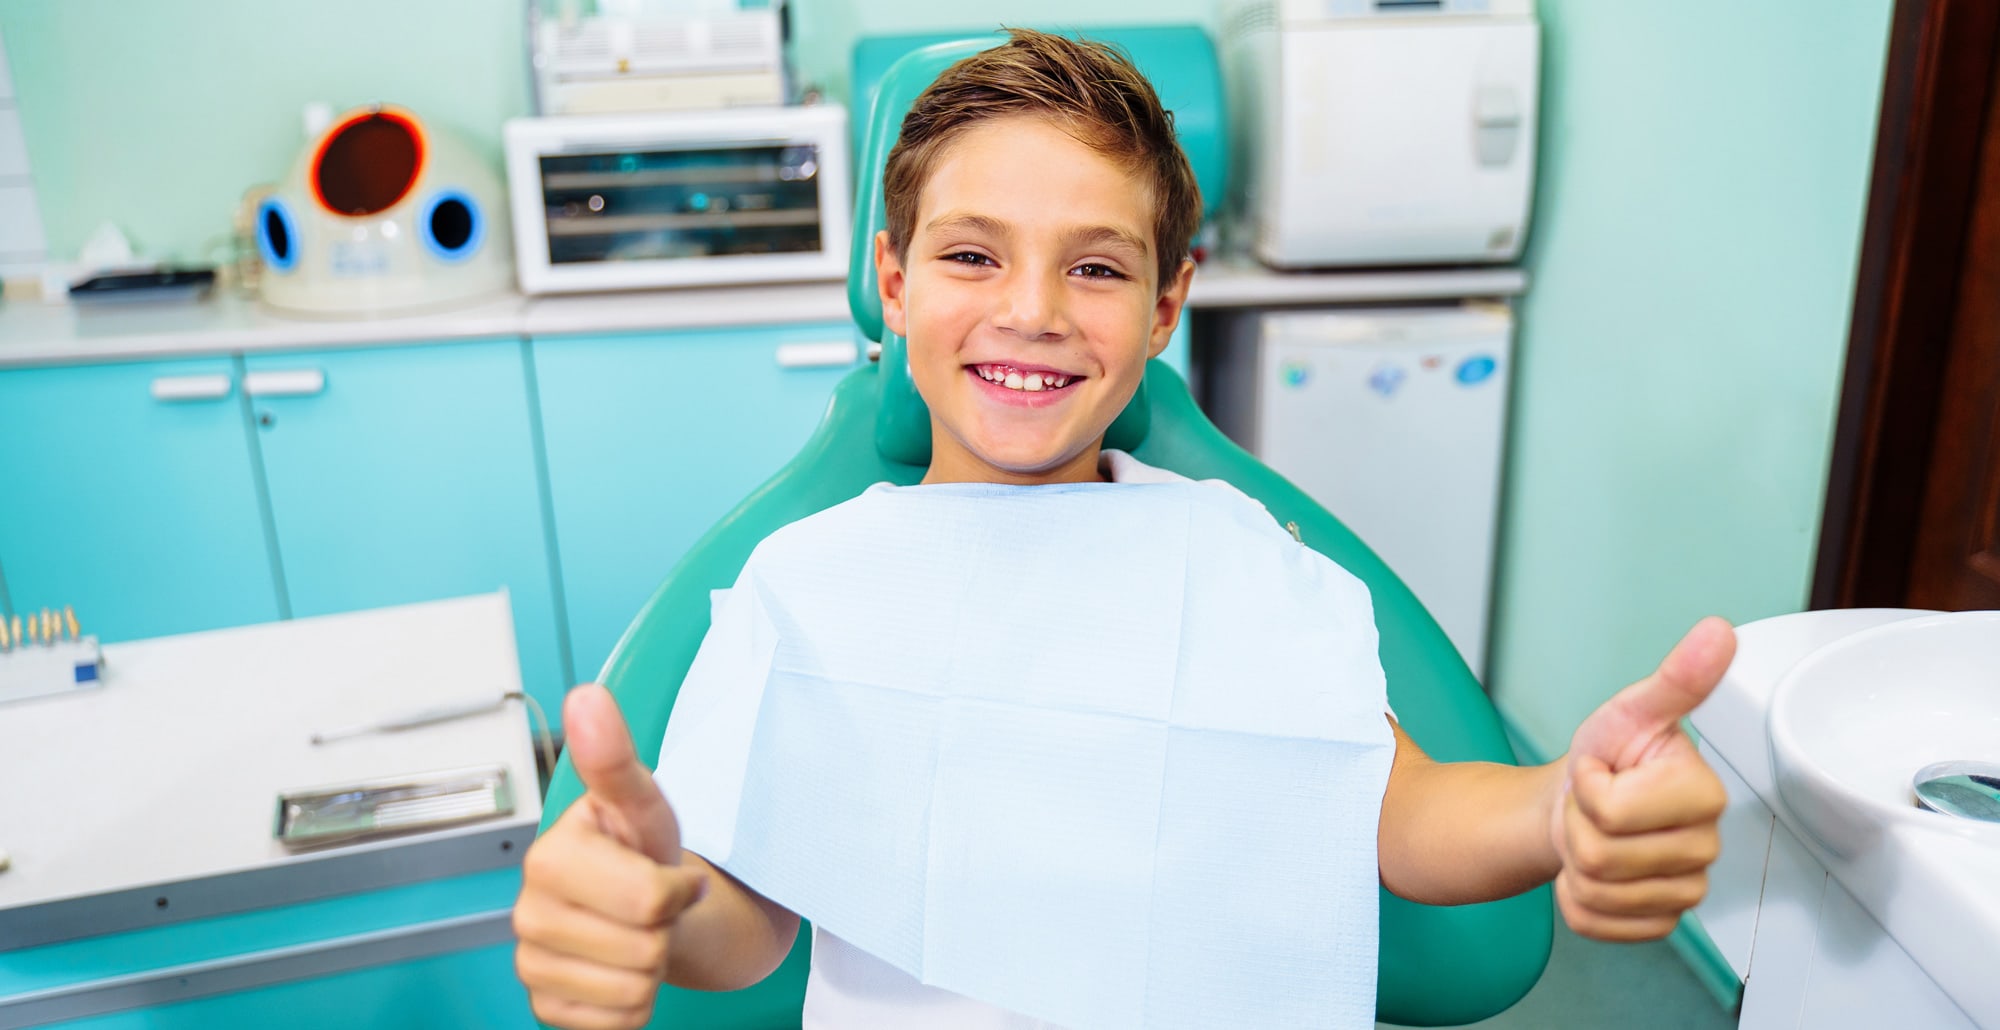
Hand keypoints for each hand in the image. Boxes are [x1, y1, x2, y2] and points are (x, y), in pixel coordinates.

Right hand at [515, 684, 707, 1029]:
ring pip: (633, 992)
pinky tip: (622, 967)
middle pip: (643, 949)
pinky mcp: (546, 1006)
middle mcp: (528, 912)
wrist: (645, 908)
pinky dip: (636, 1005)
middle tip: (652, 908)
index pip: (648, 899)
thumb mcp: (644, 803)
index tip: (671, 873)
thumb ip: (615, 758)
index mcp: (549, 856)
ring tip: (638, 933)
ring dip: (653, 968)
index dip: (679, 889)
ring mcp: (532, 963)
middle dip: (664, 930)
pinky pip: (617, 1025)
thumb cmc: (642, 852)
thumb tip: (587, 696)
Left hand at [1549, 617, 1735, 940]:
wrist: (1578, 804)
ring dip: (1574, 861)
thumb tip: (1719, 632)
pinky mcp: (1657, 925)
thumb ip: (1676, 678)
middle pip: (1599, 854)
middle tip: (1597, 806)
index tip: (1606, 769)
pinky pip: (1592, 922)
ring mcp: (1684, 892)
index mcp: (1704, 796)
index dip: (1588, 785)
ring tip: (1596, 832)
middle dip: (1578, 824)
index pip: (1610, 809)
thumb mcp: (1630, 711)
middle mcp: (1705, 849)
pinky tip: (1593, 871)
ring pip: (1595, 891)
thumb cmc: (1607, 758)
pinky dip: (1574, 897)